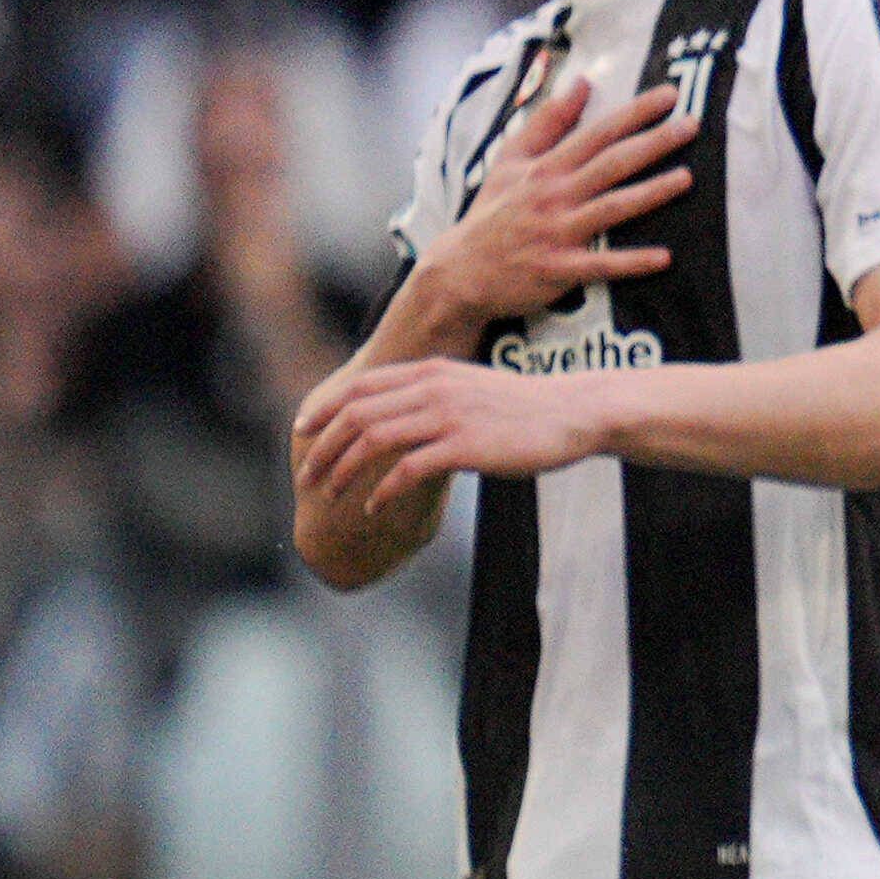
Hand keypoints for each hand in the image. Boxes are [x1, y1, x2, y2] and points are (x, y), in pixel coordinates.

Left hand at [290, 355, 602, 509]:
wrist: (575, 413)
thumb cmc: (529, 407)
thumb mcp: (475, 386)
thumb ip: (438, 393)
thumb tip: (409, 412)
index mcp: (432, 371)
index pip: (361, 386)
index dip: (324, 409)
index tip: (303, 431)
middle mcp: (433, 388)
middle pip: (357, 414)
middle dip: (323, 446)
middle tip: (308, 475)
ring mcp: (447, 416)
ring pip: (373, 439)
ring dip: (344, 470)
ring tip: (331, 494)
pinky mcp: (464, 446)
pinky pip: (407, 470)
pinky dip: (383, 490)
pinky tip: (375, 507)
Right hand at [425, 79, 691, 324]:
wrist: (459, 271)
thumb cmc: (493, 212)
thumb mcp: (509, 160)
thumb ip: (547, 121)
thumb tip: (582, 81)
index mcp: (546, 168)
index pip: (597, 132)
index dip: (634, 113)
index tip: (670, 95)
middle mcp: (554, 195)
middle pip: (611, 163)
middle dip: (653, 142)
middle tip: (693, 125)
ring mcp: (556, 232)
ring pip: (610, 208)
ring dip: (649, 193)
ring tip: (687, 179)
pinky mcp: (558, 269)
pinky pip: (600, 265)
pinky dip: (631, 262)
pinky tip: (665, 258)